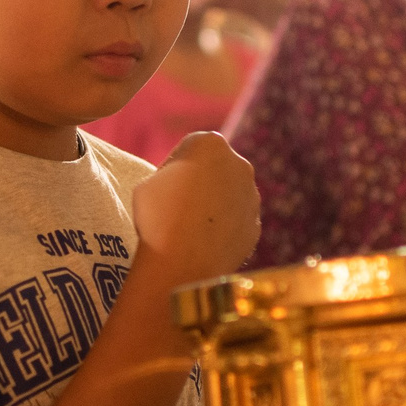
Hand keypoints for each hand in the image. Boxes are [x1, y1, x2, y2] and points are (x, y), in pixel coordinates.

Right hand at [132, 131, 259, 284]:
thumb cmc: (158, 216)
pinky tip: (202, 243)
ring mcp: (252, 196)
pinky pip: (235, 222)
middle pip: (216, 169)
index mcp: (210, 142)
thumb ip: (171, 174)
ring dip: (213, 206)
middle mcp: (239, 164)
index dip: (173, 167)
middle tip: (176, 206)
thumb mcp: (149, 182)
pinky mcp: (256, 225)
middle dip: (201, 183)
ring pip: (229, 195)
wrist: (182, 263)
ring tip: (188, 229)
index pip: (191, 148)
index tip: (163, 187)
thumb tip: (179, 184)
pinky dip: (223, 229)